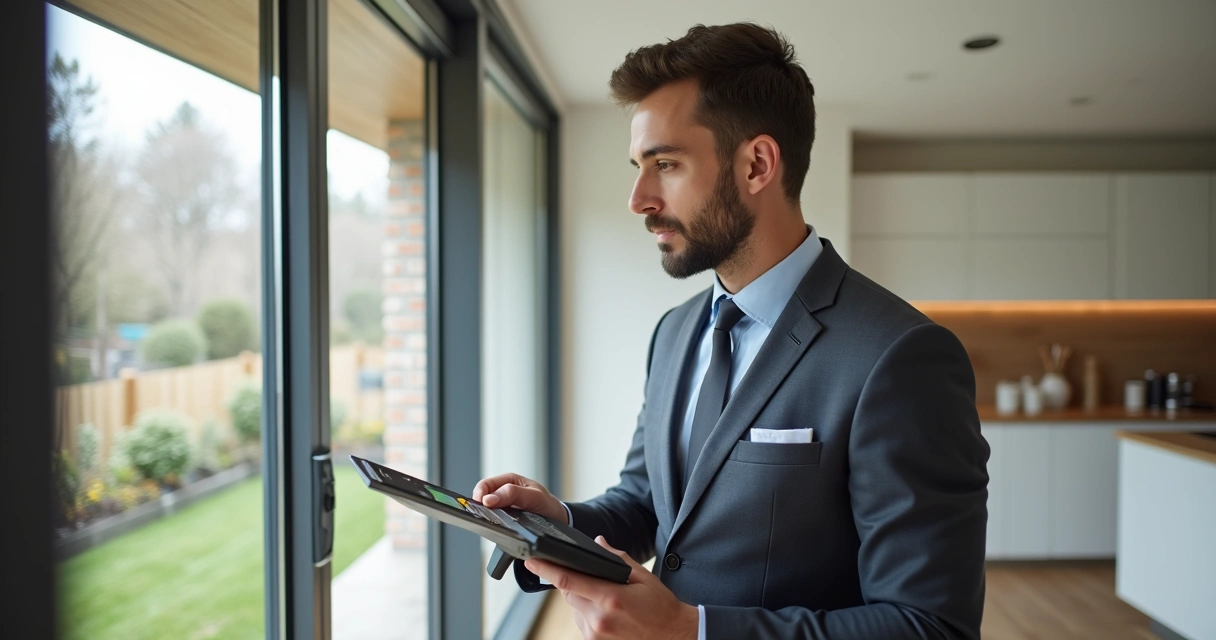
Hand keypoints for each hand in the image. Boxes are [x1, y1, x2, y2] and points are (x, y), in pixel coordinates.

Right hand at [471, 472, 565, 522]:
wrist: (558, 520)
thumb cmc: (547, 504)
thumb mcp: (535, 496)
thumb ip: (513, 494)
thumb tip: (489, 499)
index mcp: (509, 481)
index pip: (487, 485)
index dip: (481, 494)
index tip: (482, 504)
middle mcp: (503, 493)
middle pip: (482, 497)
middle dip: (480, 506)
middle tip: (483, 515)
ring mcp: (503, 507)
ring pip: (486, 510)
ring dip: (486, 516)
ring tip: (491, 521)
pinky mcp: (504, 520)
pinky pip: (492, 521)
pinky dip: (492, 524)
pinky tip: (496, 527)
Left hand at [525, 536, 697, 639]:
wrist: (673, 637)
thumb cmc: (661, 607)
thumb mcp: (643, 577)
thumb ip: (617, 559)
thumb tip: (597, 542)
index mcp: (610, 598)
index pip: (568, 581)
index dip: (546, 569)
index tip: (531, 559)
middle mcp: (599, 619)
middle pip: (568, 593)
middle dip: (571, 580)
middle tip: (589, 575)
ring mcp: (595, 635)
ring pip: (574, 607)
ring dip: (581, 597)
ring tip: (607, 597)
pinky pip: (581, 621)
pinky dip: (587, 611)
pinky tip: (607, 611)